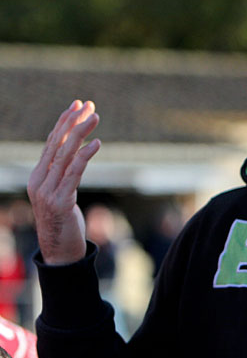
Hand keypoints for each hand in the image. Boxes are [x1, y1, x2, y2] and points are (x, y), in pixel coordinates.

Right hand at [27, 100, 100, 264]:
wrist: (60, 253)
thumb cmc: (64, 223)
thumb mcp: (61, 195)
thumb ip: (63, 176)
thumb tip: (75, 154)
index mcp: (38, 177)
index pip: (51, 143)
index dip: (64, 122)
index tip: (77, 104)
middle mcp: (39, 182)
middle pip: (57, 145)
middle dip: (73, 122)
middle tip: (88, 104)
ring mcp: (48, 192)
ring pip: (65, 155)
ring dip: (81, 133)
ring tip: (95, 116)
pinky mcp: (61, 202)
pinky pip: (74, 174)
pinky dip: (85, 156)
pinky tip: (97, 143)